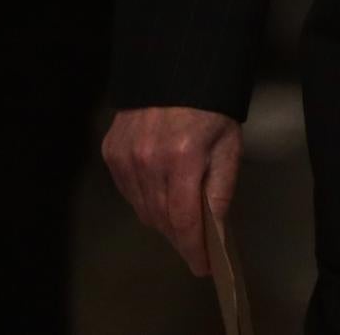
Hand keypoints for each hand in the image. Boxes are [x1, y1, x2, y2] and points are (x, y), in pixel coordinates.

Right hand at [103, 106, 242, 276]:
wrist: (176, 73)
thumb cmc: (211, 110)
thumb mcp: (228, 147)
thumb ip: (221, 189)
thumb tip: (214, 231)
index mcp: (182, 159)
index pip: (183, 220)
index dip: (193, 249)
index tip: (202, 268)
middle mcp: (147, 162)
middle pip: (161, 219)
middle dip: (180, 237)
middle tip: (195, 243)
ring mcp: (125, 158)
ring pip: (142, 209)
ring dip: (161, 220)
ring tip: (179, 217)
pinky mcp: (111, 152)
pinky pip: (128, 191)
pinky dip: (144, 199)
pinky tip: (159, 192)